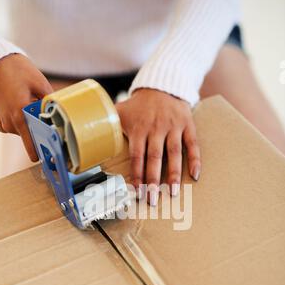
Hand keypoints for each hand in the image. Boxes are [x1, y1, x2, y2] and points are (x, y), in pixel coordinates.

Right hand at [0, 53, 52, 160]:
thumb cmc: (17, 70)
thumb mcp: (41, 85)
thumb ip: (50, 105)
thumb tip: (59, 119)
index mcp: (20, 115)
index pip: (32, 146)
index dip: (45, 149)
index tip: (53, 152)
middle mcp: (10, 123)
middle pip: (32, 137)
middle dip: (39, 129)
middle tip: (44, 115)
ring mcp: (3, 123)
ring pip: (24, 132)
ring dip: (30, 123)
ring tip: (29, 104)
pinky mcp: (0, 121)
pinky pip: (16, 127)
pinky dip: (21, 120)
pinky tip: (21, 104)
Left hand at [115, 88, 200, 204]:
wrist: (163, 84)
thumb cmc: (139, 105)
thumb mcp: (121, 111)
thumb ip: (109, 125)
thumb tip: (89, 139)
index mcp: (139, 128)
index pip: (137, 156)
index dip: (137, 174)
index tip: (137, 191)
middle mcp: (157, 128)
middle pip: (155, 158)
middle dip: (154, 180)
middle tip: (153, 199)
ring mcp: (174, 127)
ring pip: (175, 153)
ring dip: (174, 174)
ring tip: (174, 192)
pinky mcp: (188, 125)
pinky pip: (193, 144)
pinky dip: (195, 159)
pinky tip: (195, 175)